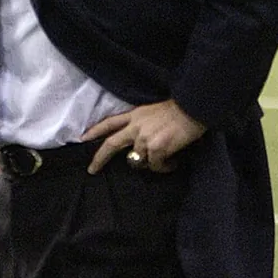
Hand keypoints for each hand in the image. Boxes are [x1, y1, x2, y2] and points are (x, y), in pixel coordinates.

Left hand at [82, 99, 206, 173]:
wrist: (194, 108)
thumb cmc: (179, 110)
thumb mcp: (154, 112)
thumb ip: (143, 125)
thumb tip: (141, 145)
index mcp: (135, 115)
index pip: (110, 122)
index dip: (96, 130)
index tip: (83, 138)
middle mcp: (136, 127)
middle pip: (112, 144)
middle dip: (100, 158)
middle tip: (92, 170)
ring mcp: (145, 139)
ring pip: (138, 161)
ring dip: (151, 163)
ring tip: (166, 159)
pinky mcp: (156, 149)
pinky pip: (156, 166)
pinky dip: (165, 167)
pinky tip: (174, 161)